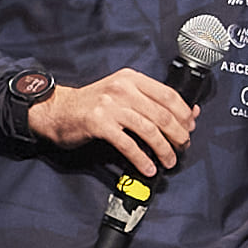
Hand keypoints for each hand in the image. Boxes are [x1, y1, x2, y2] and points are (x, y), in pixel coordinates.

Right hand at [27, 67, 195, 173]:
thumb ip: (151, 100)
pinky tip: (148, 168)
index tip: (190, 127)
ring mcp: (111, 106)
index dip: (184, 113)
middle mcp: (123, 89)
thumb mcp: (122, 93)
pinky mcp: (100, 124)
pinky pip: (128, 144)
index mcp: (132, 78)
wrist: (58, 110)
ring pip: (149, 130)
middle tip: (182, 147)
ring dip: (163, 150)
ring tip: (169, 161)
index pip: (169, 94)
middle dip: (178, 135)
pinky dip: (142, 159)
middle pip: (162, 114)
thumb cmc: (93, 104)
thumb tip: (189, 112)